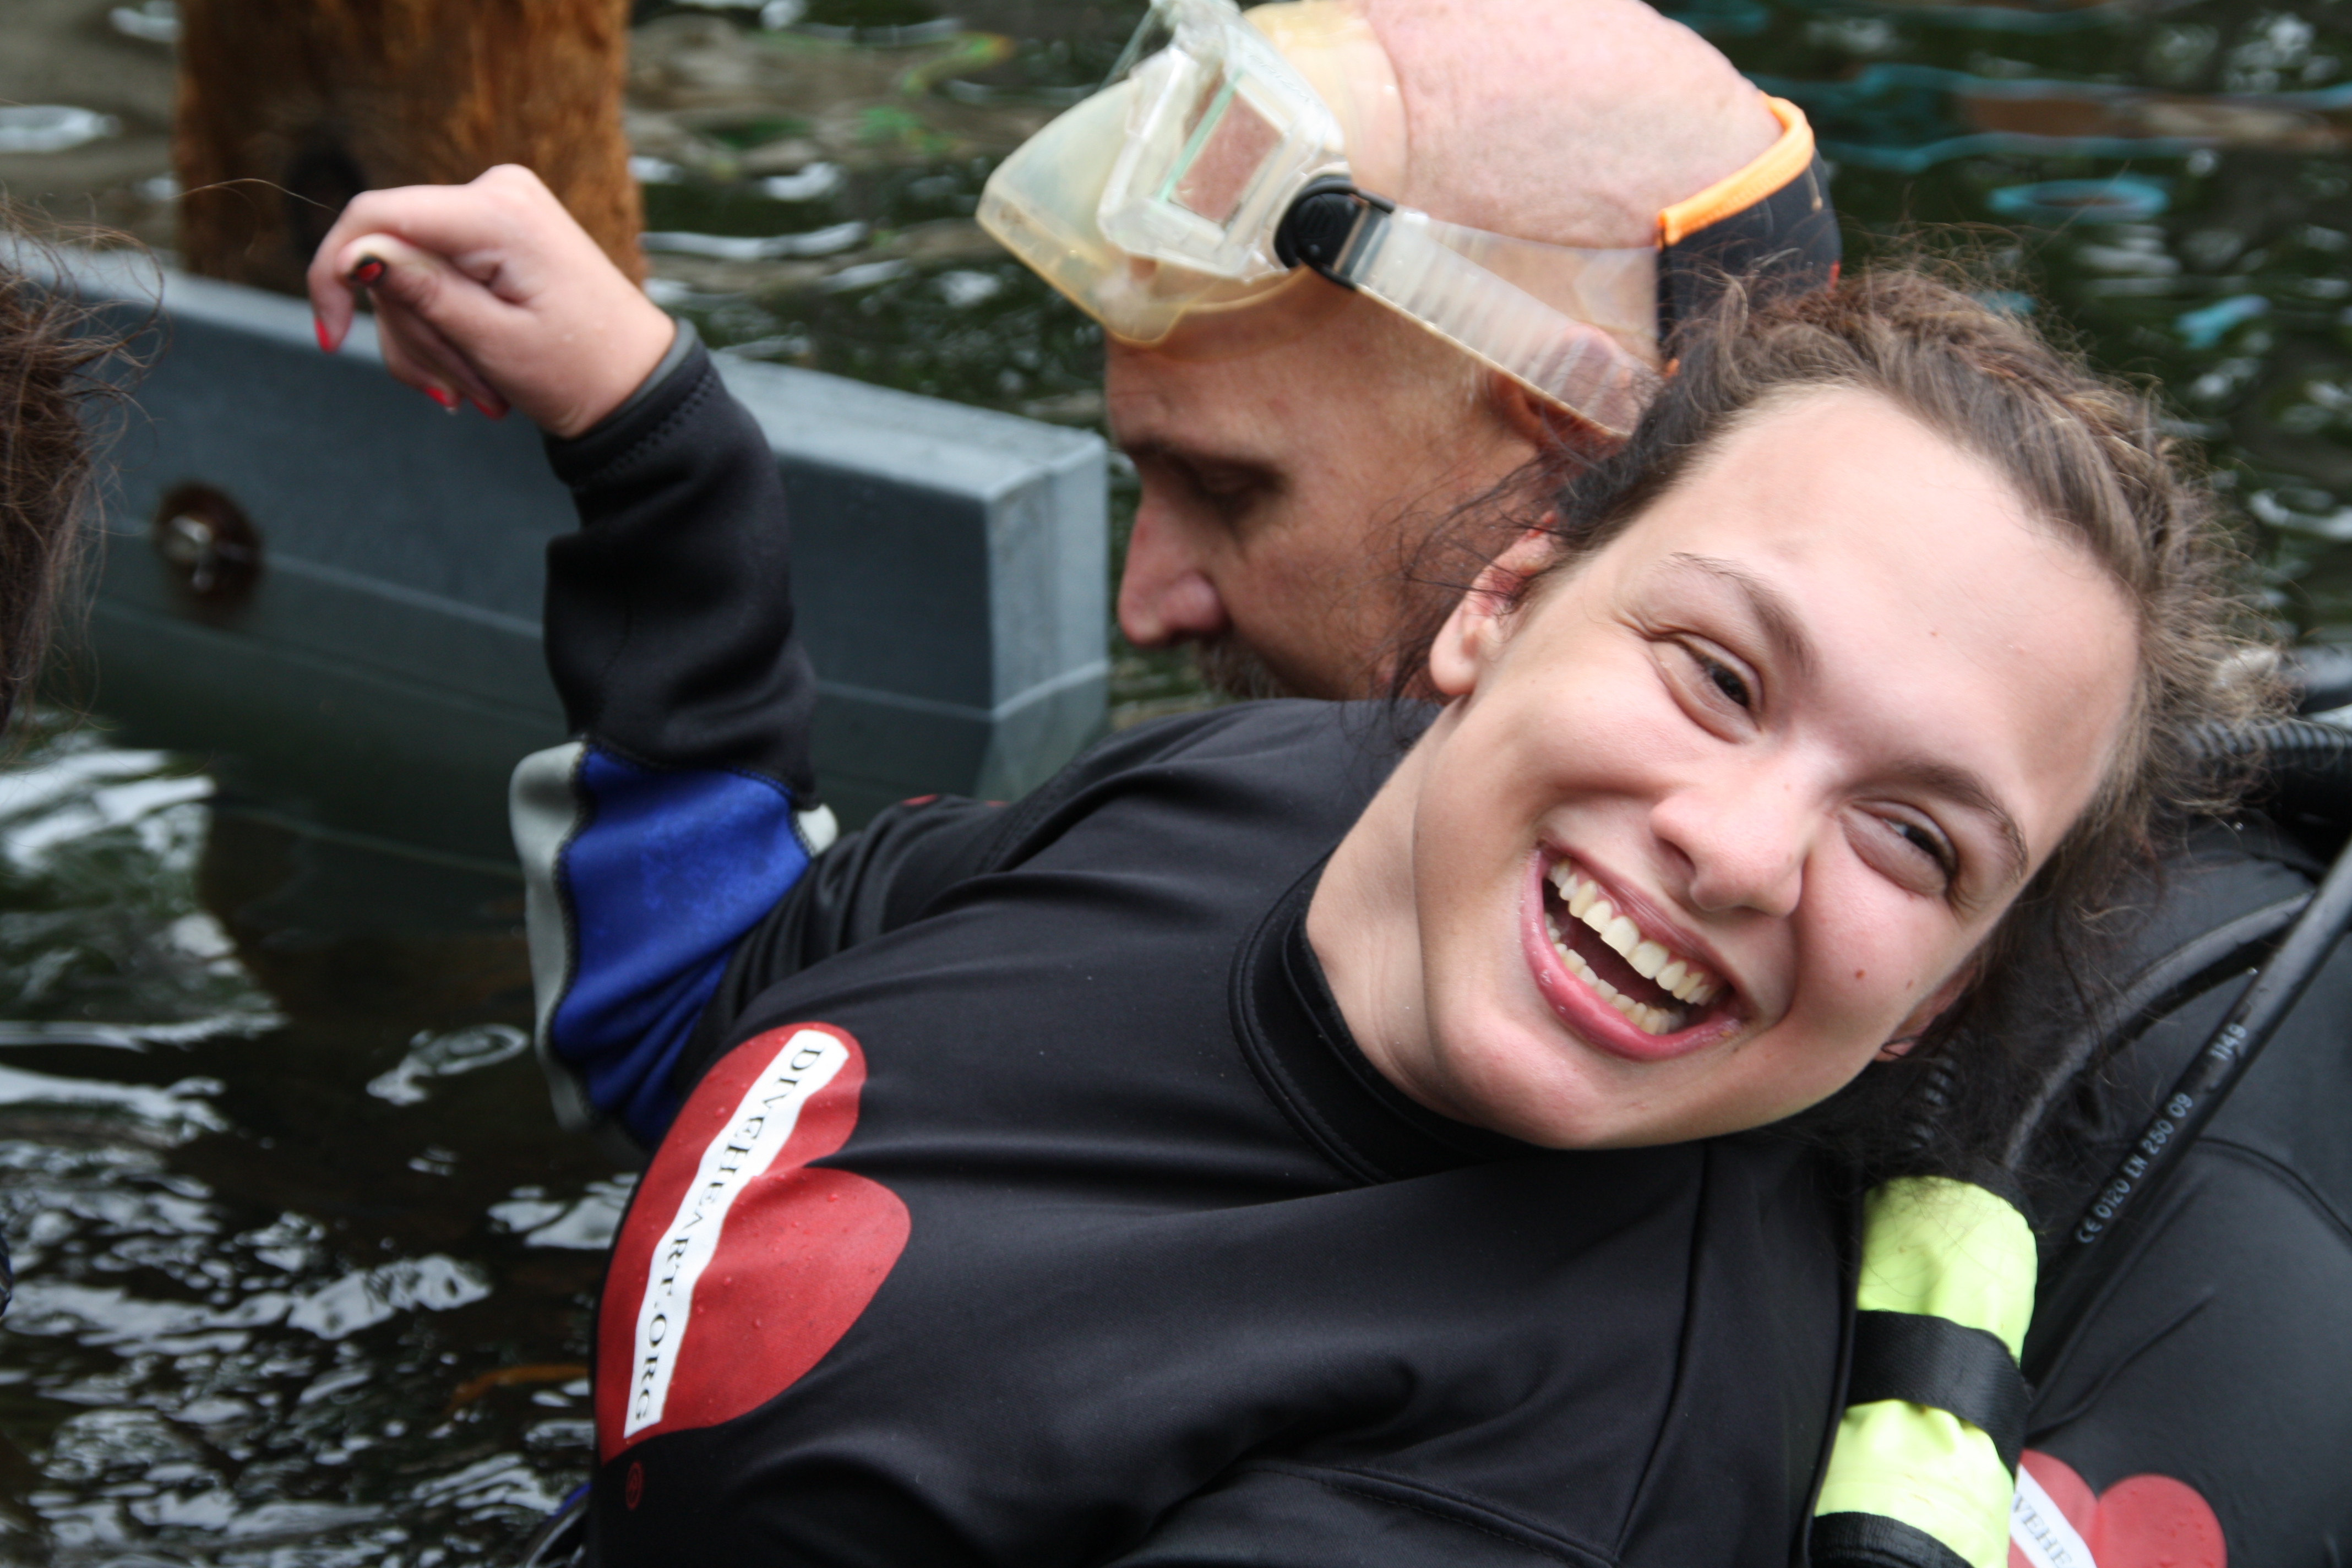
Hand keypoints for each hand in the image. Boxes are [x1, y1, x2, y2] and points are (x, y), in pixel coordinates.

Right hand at [307, 165, 676, 438]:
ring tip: (482, 393)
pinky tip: (478, 374)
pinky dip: (445, 334)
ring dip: (433, 346)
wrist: (634, 385)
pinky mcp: (494, 234)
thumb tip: (357, 253)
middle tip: (463, 393)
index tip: (330, 336)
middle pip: (391, 257)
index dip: (334, 271)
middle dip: (416, 334)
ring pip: (409, 278)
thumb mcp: (494, 342)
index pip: (375, 215)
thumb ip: (423, 292)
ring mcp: (496, 210)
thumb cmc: (580, 370)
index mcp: (497, 211)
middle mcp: (494, 193)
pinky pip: (435, 279)